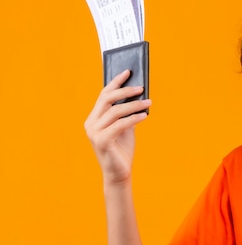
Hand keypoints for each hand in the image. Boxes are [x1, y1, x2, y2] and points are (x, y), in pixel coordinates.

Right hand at [84, 70, 151, 184]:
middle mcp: (90, 123)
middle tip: (141, 87)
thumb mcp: (125, 127)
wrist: (119, 173)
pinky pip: (120, 124)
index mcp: (94, 118)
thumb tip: (138, 93)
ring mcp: (94, 132)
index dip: (115, 82)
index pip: (103, 95)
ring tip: (148, 102)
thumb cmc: (122, 149)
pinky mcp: (101, 141)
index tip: (128, 72)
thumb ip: (127, 112)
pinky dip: (134, 118)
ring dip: (134, 105)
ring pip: (115, 111)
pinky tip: (145, 116)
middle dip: (125, 90)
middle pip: (107, 99)